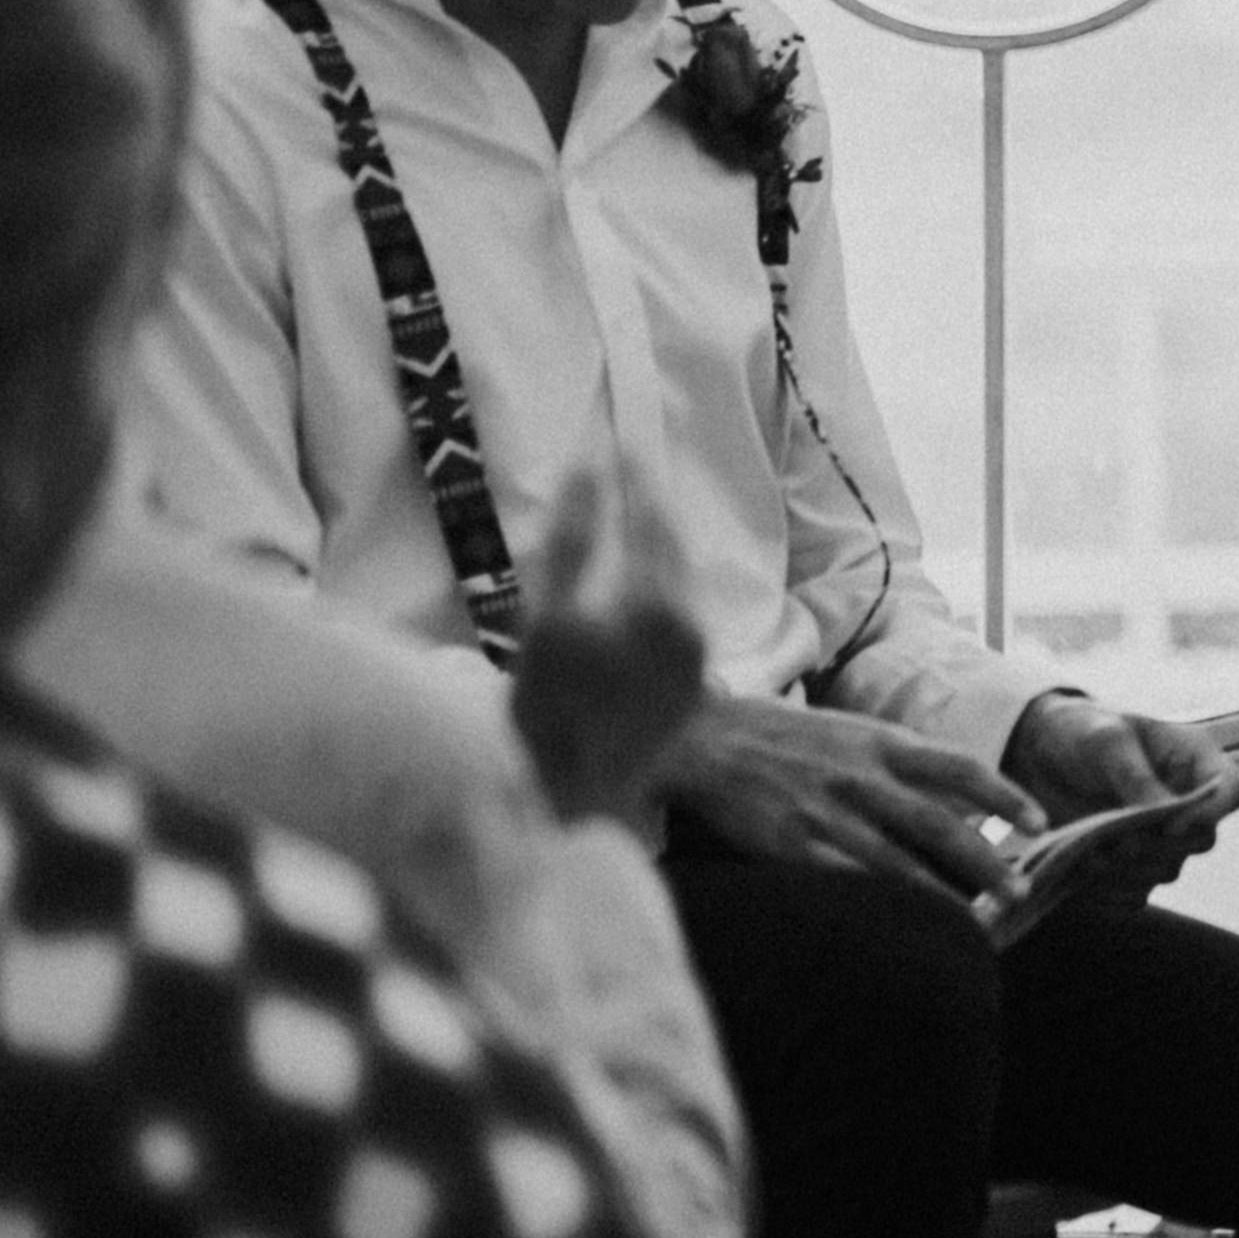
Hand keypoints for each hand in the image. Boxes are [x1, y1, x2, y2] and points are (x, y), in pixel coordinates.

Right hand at [503, 478, 705, 831]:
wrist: (575, 795)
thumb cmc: (540, 711)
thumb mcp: (540, 625)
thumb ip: (566, 548)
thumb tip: (586, 474)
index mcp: (639, 608)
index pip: (635, 521)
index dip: (623, 479)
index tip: (614, 442)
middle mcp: (678, 625)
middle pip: (665, 541)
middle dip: (646, 498)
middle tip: (633, 459)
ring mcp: (693, 650)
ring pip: (679, 572)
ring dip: (658, 536)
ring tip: (638, 501)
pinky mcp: (698, 672)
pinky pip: (683, 605)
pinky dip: (663, 576)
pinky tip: (643, 567)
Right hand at [649, 693, 1039, 894]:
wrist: (703, 738)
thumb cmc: (784, 736)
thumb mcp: (851, 731)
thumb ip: (899, 760)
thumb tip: (955, 796)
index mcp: (881, 743)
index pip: (961, 768)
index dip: (1005, 795)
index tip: (1039, 822)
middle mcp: (862, 778)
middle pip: (940, 825)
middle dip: (986, 862)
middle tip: (1020, 892)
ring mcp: (827, 814)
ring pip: (900, 864)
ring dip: (944, 896)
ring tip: (979, 924)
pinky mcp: (791, 847)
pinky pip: (848, 882)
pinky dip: (882, 905)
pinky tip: (906, 925)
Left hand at [1001, 693, 1238, 894]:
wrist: (1039, 753)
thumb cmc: (1082, 731)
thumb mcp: (1108, 742)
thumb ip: (1138, 778)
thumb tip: (1167, 823)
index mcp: (1195, 760)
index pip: (1231, 793)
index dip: (1212, 814)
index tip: (1171, 826)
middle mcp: (1186, 802)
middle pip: (1202, 841)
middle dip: (1160, 847)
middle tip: (1119, 842)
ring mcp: (1160, 837)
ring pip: (1167, 871)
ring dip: (1130, 870)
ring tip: (1091, 853)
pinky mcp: (1131, 864)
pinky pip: (1135, 893)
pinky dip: (1110, 890)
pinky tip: (1083, 870)